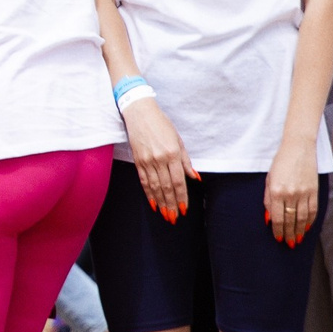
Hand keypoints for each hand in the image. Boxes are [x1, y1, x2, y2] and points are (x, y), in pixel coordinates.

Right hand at [122, 97, 195, 219]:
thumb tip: (195, 178)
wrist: (140, 113)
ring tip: (165, 215)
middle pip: (166, 187)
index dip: (182, 197)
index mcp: (172, 154)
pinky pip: (143, 181)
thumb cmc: (162, 125)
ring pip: (154, 187)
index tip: (184, 209)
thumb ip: (186, 161)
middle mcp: (159, 159)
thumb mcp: (178, 141)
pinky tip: (153, 204)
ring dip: (161, 203)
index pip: (178, 181)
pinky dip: (148, 194)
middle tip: (174, 218)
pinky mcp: (137, 161)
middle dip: (171, 204)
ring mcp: (147, 161)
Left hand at [263, 137, 318, 245]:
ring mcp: (304, 193)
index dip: (278, 230)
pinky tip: (307, 227)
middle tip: (289, 244)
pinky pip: (313, 210)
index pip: (277, 218)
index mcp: (276, 191)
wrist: (298, 147)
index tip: (279, 239)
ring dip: (300, 231)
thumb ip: (268, 200)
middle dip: (289, 234)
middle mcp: (291, 194)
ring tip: (298, 240)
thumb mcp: (269, 180)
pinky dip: (310, 221)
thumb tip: (268, 219)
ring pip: (303, 218)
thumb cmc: (280, 163)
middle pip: (290, 220)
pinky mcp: (314, 190)